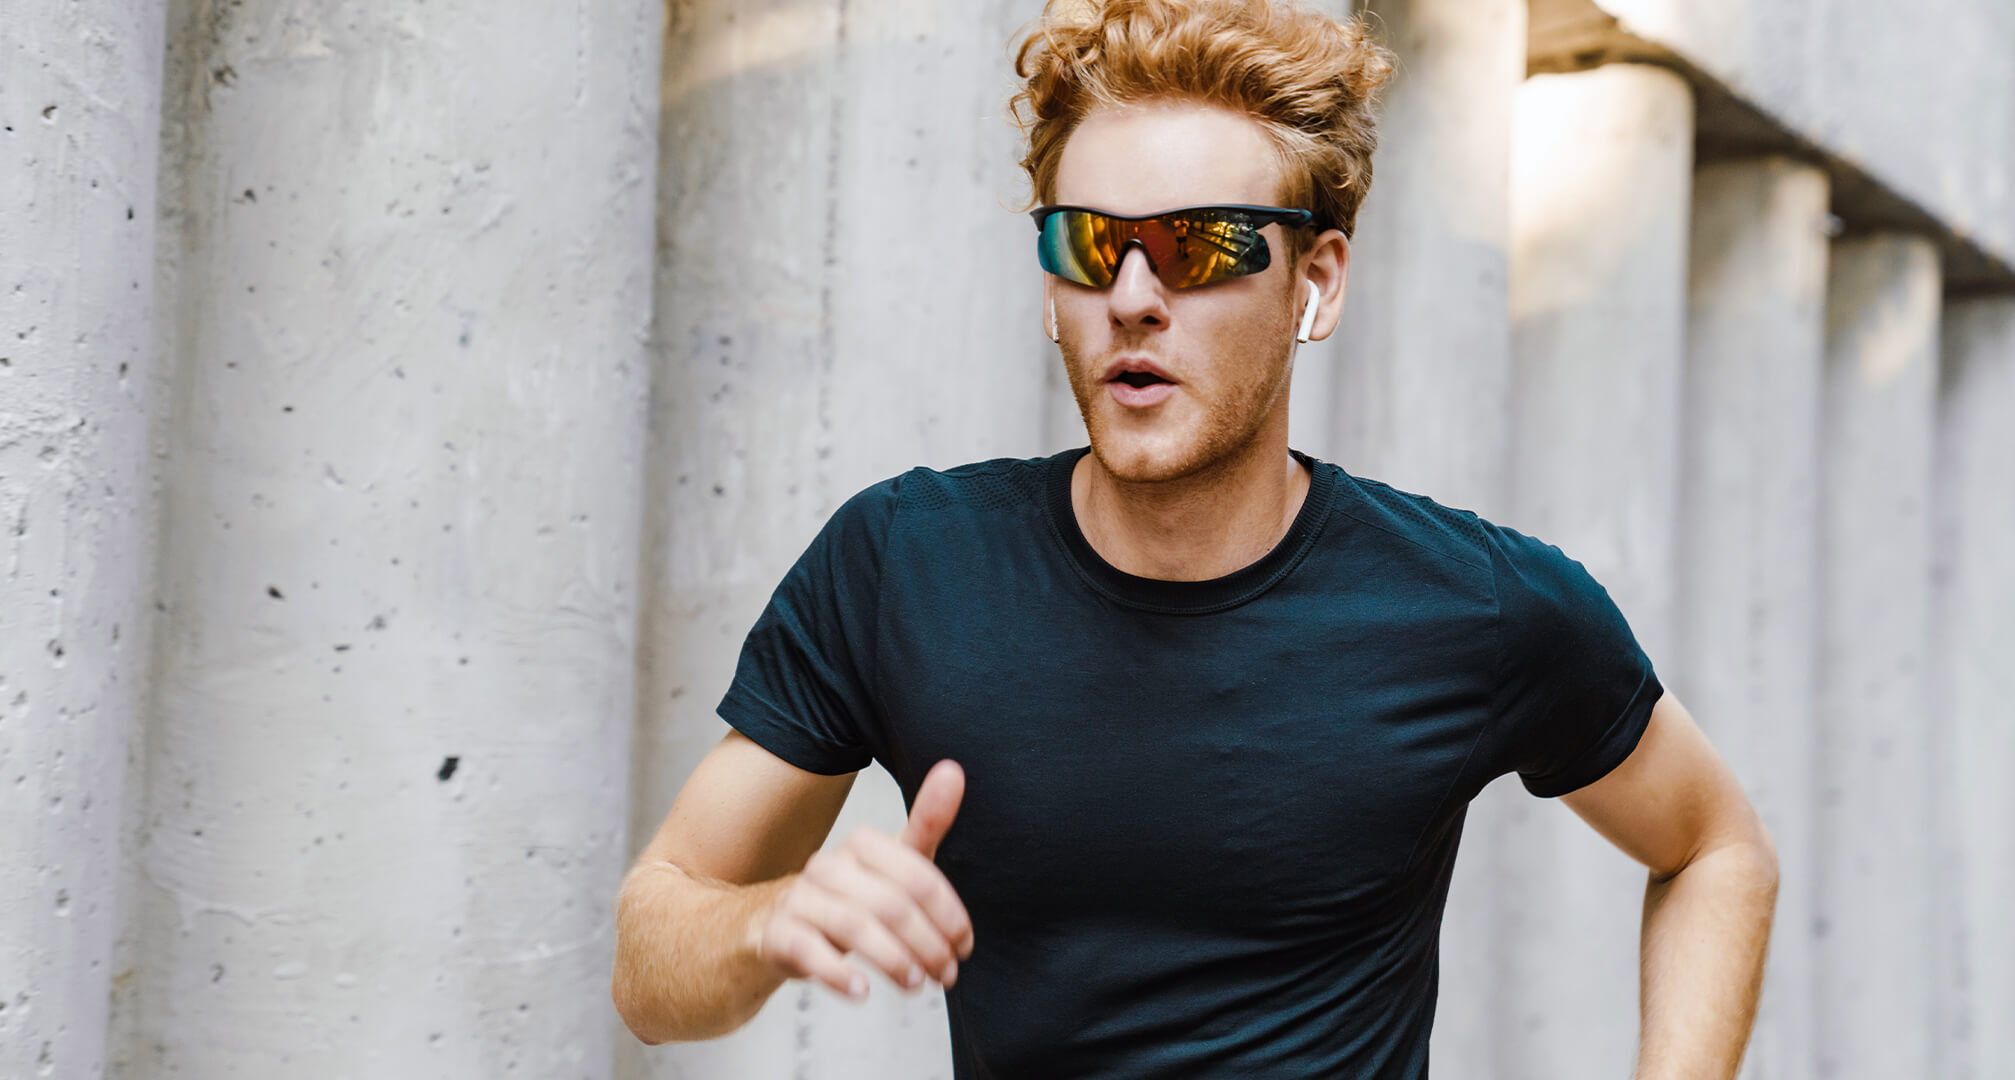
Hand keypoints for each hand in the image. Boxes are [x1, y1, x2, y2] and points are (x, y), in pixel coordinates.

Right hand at [753, 759, 974, 1001]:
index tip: (964, 946)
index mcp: (862, 844)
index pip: (918, 877)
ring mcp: (799, 899)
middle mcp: (828, 865)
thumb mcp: (890, 864)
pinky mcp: (777, 934)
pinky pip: (808, 952)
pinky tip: (862, 992)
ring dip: (893, 961)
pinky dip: (838, 974)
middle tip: (947, 975)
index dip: (949, 916)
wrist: (775, 927)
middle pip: (891, 904)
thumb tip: (954, 769)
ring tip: (916, 985)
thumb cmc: (846, 896)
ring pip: (853, 926)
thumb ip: (926, 824)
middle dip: (927, 945)